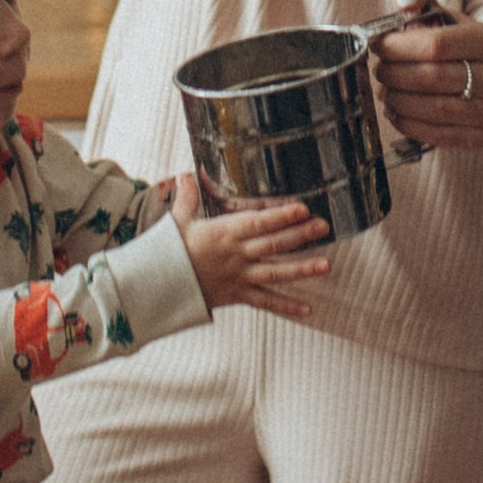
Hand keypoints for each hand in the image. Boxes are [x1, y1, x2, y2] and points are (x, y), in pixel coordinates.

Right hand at [170, 176, 330, 322]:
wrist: (157, 289)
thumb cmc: (168, 253)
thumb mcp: (177, 222)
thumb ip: (187, 198)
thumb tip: (186, 174)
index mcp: (222, 233)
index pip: (256, 222)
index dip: (280, 215)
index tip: (302, 208)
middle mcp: (235, 255)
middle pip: (272, 244)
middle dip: (299, 235)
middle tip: (324, 226)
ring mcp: (238, 277)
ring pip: (274, 273)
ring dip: (301, 269)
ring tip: (326, 265)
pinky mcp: (237, 296)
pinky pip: (265, 302)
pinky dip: (286, 307)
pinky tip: (308, 309)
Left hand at [371, 0, 482, 149]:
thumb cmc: (468, 43)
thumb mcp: (448, 15)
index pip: (436, 45)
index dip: (399, 47)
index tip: (378, 45)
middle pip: (432, 79)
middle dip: (394, 75)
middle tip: (379, 70)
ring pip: (434, 110)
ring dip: (398, 101)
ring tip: (386, 90)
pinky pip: (440, 136)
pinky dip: (409, 124)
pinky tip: (398, 112)